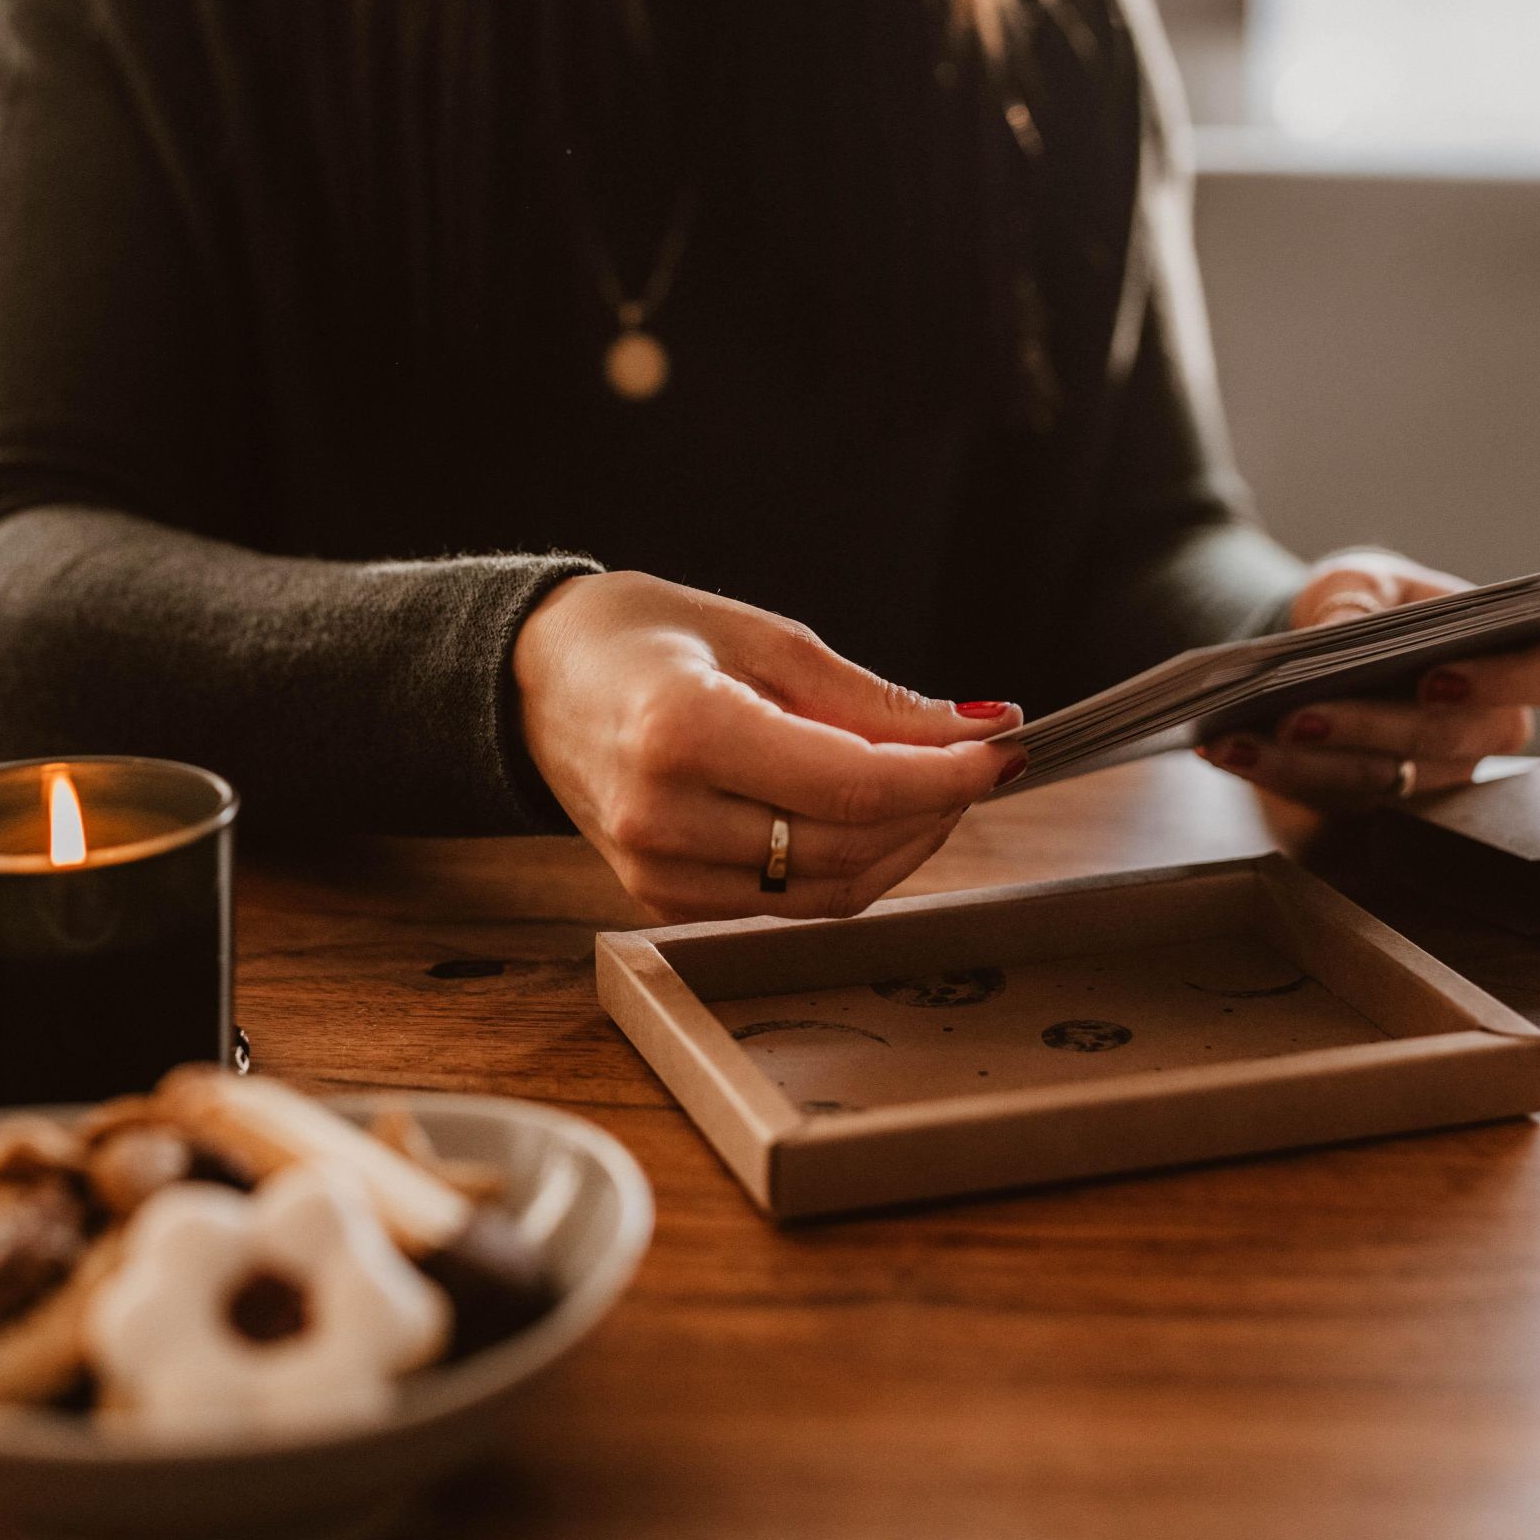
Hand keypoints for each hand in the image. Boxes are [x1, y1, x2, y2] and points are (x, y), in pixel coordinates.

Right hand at [513, 570, 1023, 921]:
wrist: (533, 683)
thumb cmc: (642, 639)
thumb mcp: (760, 638)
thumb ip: (868, 700)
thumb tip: (976, 730)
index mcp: (682, 732)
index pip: (852, 786)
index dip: (947, 777)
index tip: (1006, 750)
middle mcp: (662, 815)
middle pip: (849, 845)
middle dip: (936, 808)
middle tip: (978, 759)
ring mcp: (656, 872)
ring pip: (829, 891)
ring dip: (903, 845)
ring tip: (932, 786)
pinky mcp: (663, 900)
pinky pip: (789, 901)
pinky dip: (849, 864)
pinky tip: (868, 816)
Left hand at [1196, 548, 1539, 809]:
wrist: (1306, 640)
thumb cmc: (1359, 603)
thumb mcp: (1357, 581)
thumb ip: (1356, 601)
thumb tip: (1345, 632)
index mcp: (1505, 659)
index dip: (1499, 682)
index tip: (1434, 675)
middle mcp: (1481, 729)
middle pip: (1447, 742)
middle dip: (1370, 728)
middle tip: (1300, 714)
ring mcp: (1429, 775)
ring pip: (1382, 782)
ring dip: (1305, 764)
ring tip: (1240, 737)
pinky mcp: (1372, 802)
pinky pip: (1326, 798)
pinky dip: (1270, 773)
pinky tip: (1225, 748)